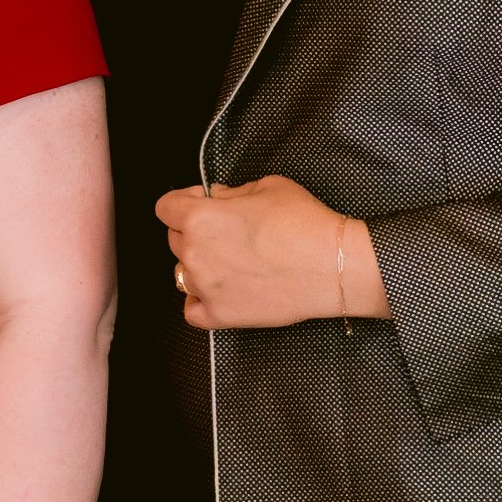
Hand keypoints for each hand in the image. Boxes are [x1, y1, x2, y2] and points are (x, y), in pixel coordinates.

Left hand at [158, 176, 378, 334]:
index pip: (166, 207)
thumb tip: (217, 196)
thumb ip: (233, 191)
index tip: (204, 202)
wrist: (335, 265)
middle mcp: (196, 253)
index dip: (184, 201)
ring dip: (200, 264)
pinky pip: (191, 309)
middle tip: (229, 232)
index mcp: (201, 218)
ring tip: (232, 261)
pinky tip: (222, 289)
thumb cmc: (306, 223)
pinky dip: (201, 300)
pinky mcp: (220, 315)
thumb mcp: (269, 186)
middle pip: (176, 239)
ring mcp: (205, 287)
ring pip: (183, 272)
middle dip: (196, 232)